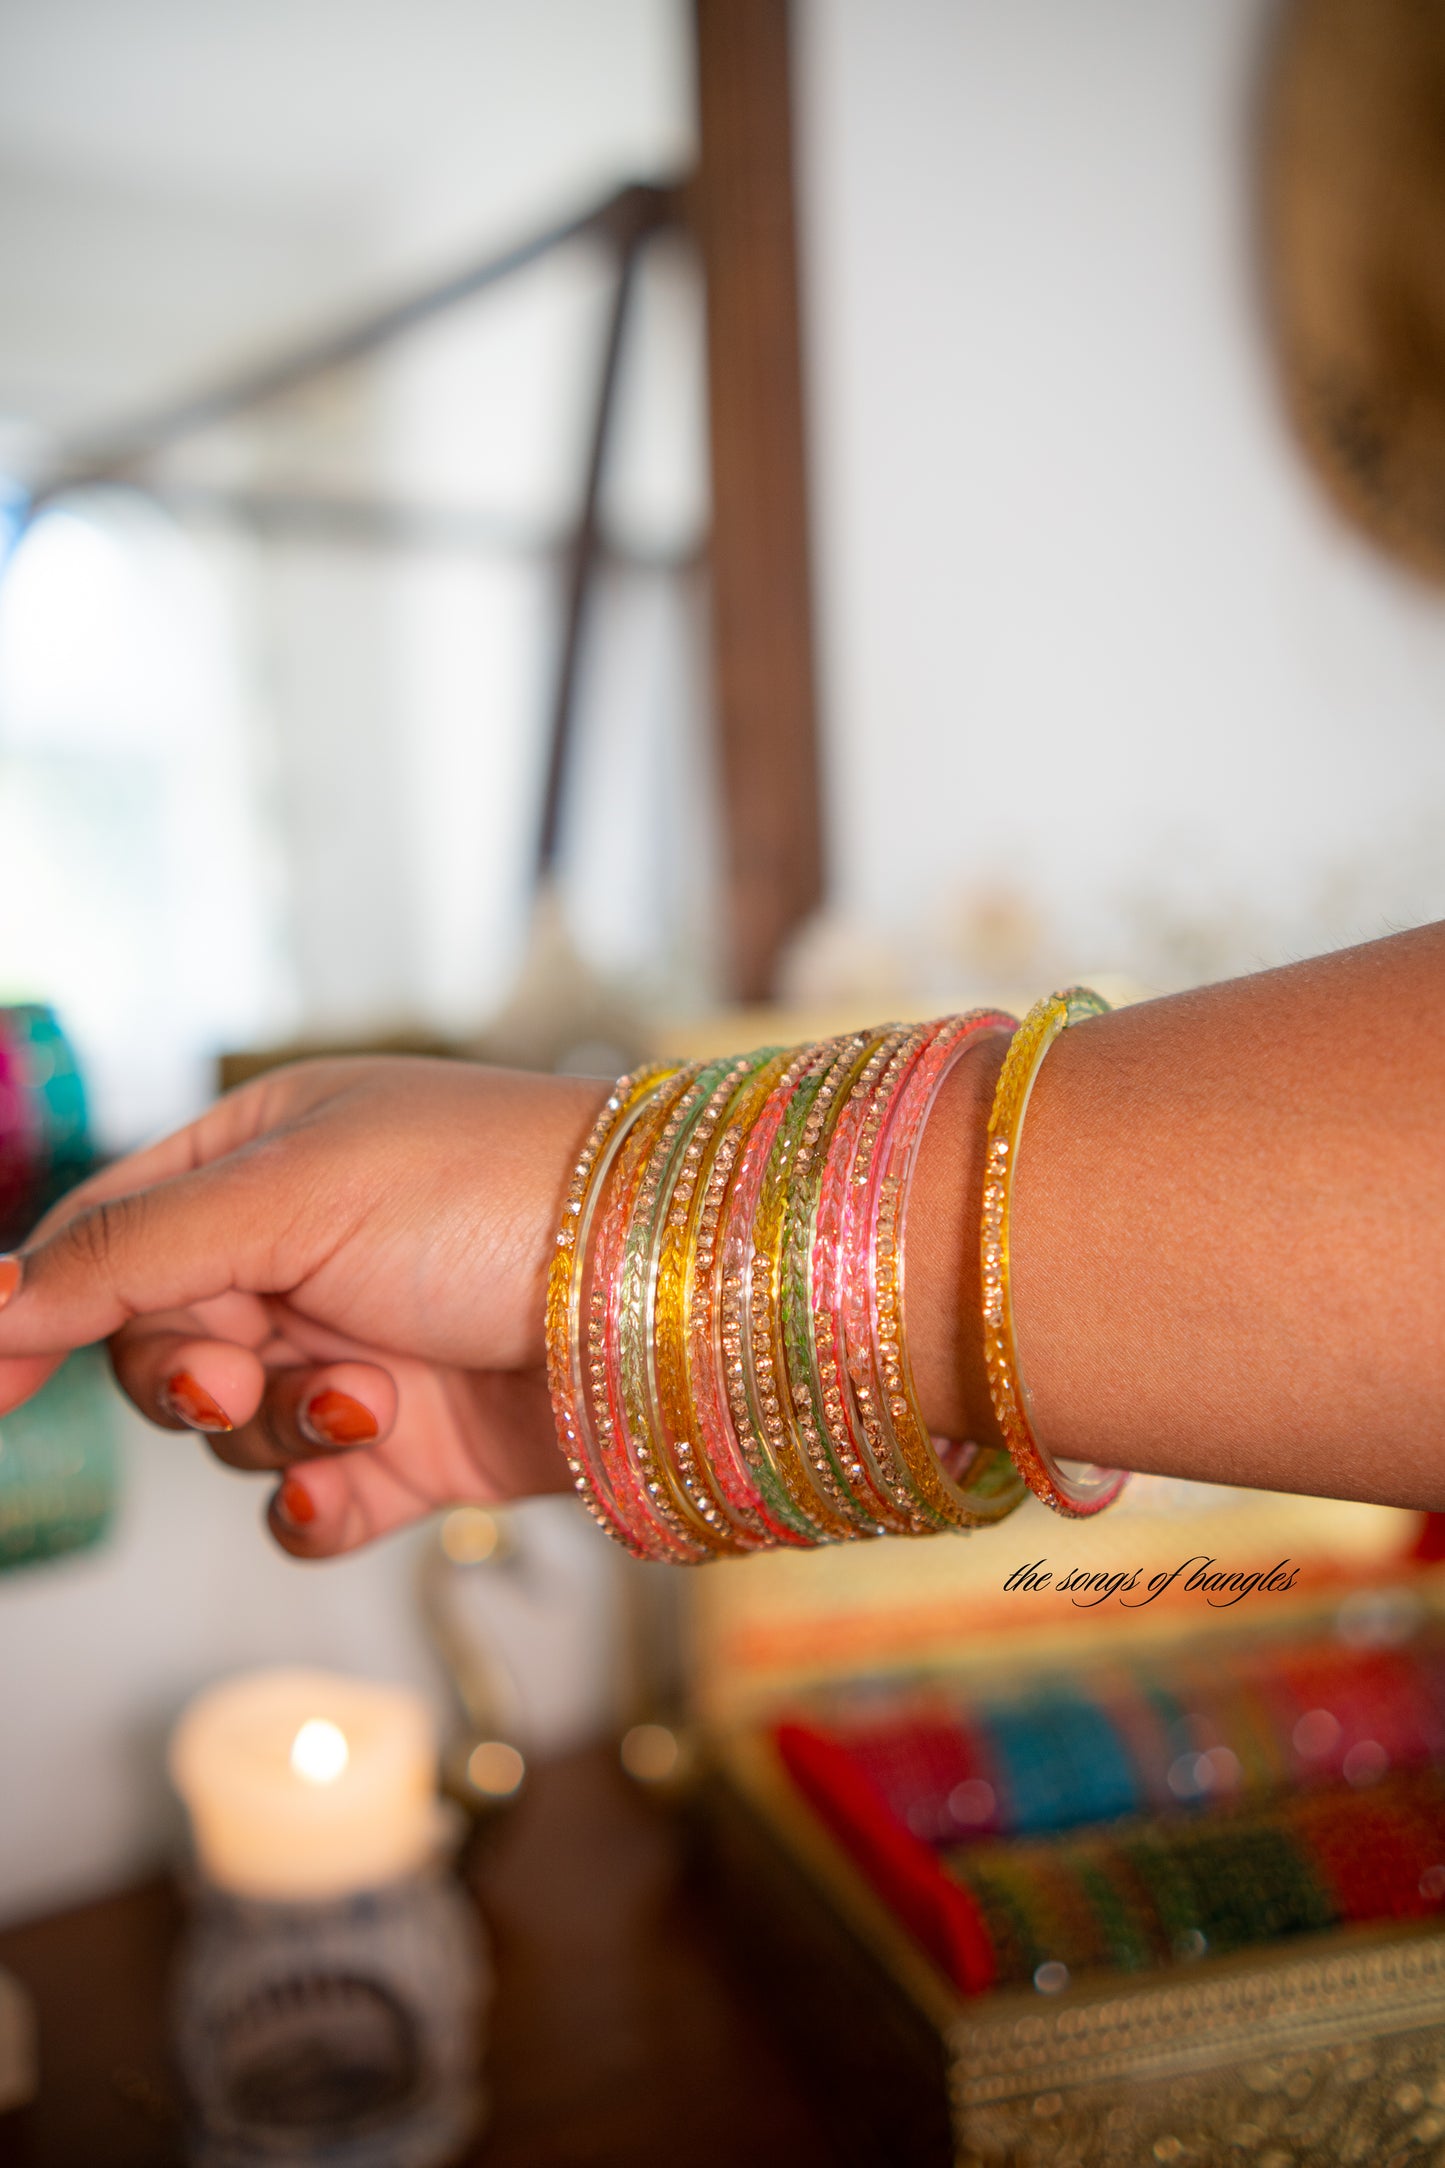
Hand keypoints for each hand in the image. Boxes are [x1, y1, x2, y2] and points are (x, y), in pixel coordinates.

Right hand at [0, 1058, 602, 1556]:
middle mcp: (304, 1252)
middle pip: (155, 1344)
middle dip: (184, 1372)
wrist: (665, 1288)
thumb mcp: (287, 1195)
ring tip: (366, 1402)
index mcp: (264, 1157)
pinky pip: (306, 1504)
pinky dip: (316, 1504)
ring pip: (230, 1434)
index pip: (107, 1236)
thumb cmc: (491, 1193)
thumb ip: (126, 1254)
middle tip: (232, 1369)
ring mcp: (358, 1350)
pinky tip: (352, 1488)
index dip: (41, 1308)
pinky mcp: (413, 1447)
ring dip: (277, 1431)